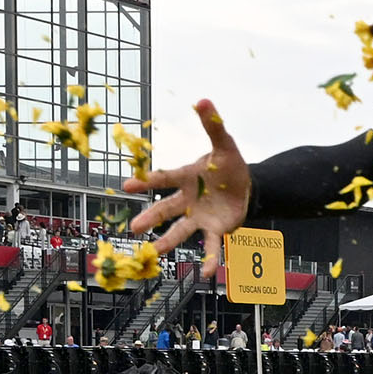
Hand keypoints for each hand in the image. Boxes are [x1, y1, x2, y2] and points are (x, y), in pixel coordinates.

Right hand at [124, 99, 249, 278]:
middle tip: (133, 228)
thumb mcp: (224, 144)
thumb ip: (212, 124)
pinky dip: (208, 260)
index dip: (145, 181)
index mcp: (185, 177)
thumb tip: (203, 99)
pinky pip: (210, 246)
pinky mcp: (215, 230)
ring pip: (181, 230)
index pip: (162, 178)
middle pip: (165, 209)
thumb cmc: (228, 164)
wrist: (246, 185)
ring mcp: (199, 217)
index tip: (126, 185)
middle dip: (150, 217)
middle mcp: (187, 200)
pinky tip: (205, 274)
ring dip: (168, 241)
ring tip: (155, 252)